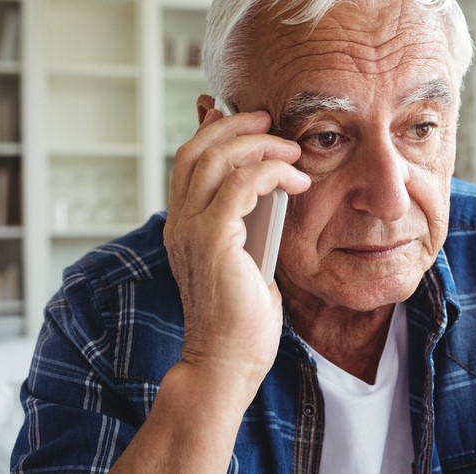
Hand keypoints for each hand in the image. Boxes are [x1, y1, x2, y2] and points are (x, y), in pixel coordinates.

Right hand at [164, 107, 309, 401]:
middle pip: (196, 150)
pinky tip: (296, 181)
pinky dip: (270, 172)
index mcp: (183, 224)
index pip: (188, 160)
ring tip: (292, 149)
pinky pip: (239, 186)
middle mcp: (178, 222)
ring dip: (258, 145)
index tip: (244, 115)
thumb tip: (265, 190)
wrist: (228, 361)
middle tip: (271, 119)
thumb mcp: (247, 256)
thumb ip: (248, 222)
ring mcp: (190, 230)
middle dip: (235, 126)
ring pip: (215, 160)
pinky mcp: (213, 241)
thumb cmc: (242, 317)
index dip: (212, 130)